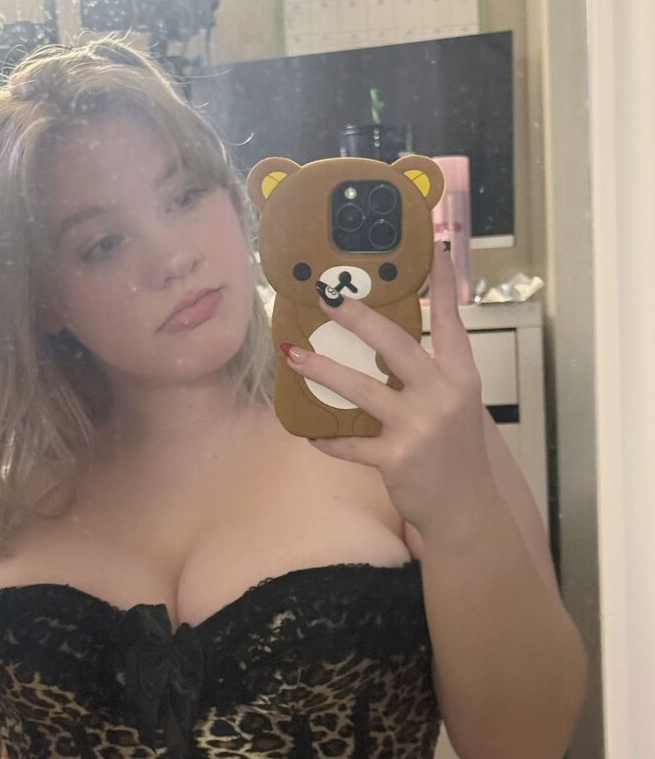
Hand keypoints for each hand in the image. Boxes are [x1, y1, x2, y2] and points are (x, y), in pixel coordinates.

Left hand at [281, 240, 499, 538]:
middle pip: (396, 345)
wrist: (466, 509)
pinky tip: (308, 431)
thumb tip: (385, 344)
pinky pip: (349, 443)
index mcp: (460, 378)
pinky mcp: (396, 459)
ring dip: (322, 370)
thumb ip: (430, 376)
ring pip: (361, 389)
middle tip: (327, 297)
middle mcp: (442, 396)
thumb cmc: (455, 452)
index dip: (441, 286)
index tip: (433, 249)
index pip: (450, 324)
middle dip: (359, 318)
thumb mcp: (456, 406)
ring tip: (293, 355)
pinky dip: (326, 438)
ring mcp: (418, 427)